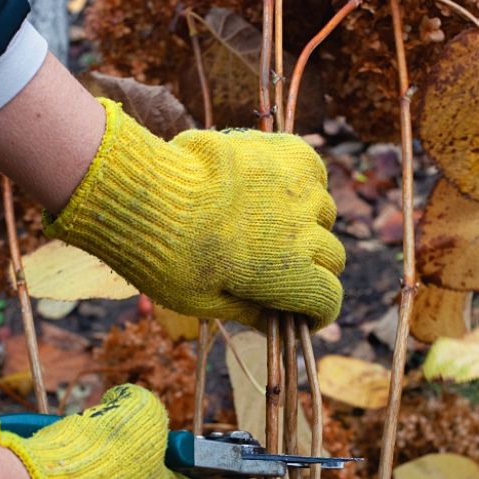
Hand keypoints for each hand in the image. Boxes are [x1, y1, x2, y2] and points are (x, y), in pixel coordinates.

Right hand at [0, 385, 204, 478]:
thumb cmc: (100, 456)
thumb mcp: (138, 411)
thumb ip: (141, 404)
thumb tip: (125, 400)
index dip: (185, 471)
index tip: (174, 453)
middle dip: (126, 464)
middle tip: (107, 440)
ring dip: (88, 478)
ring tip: (71, 453)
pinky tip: (46, 475)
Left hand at [44, 100, 344, 330]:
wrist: (148, 196)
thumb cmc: (170, 260)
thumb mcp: (208, 303)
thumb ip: (250, 312)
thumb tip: (275, 324)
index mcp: (292, 277)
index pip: (328, 299)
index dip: (316, 313)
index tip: (301, 314)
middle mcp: (307, 233)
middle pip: (331, 258)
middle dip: (313, 270)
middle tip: (280, 269)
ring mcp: (300, 191)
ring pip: (323, 214)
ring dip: (308, 224)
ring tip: (273, 223)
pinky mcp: (287, 154)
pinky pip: (313, 172)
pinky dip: (304, 183)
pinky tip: (278, 188)